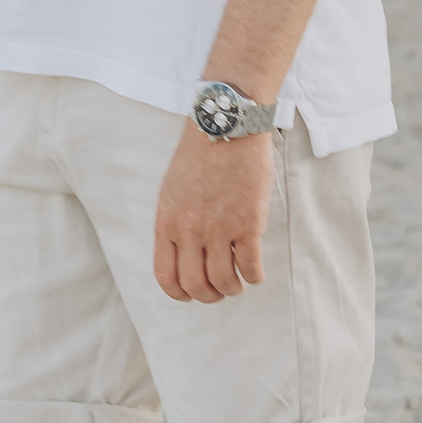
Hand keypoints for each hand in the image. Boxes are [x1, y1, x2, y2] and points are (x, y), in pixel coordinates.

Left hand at [152, 127, 275, 302]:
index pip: (166, 277)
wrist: (225, 126)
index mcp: (166, 223)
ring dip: (233, 289)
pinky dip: (254, 276)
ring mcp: (219, 229)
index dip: (180, 294)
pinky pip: (251, 268)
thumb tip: (183, 255)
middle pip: (196, 286)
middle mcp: (189, 231)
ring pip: (224, 282)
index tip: (192, 294)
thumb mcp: (172, 191)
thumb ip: (175, 224)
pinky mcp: (248, 224)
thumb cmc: (200, 156)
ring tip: (239, 282)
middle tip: (220, 290)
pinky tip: (255, 271)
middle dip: (210, 295)